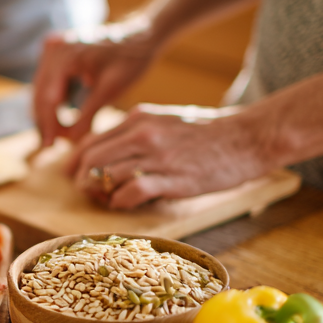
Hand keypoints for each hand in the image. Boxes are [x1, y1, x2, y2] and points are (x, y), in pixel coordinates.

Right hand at [32, 16, 159, 148]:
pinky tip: (60, 120)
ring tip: (56, 137)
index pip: (48, 97)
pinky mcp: (58, 54)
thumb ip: (87, 116)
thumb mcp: (110, 90)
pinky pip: (49, 82)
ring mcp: (54, 48)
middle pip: (40, 93)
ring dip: (47, 113)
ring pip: (41, 89)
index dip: (48, 125)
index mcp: (65, 54)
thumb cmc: (132, 60)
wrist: (143, 35)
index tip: (49, 146)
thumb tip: (70, 143)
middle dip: (45, 121)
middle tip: (50, 146)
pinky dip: (54, 101)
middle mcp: (54, 47)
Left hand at [68, 104, 274, 208]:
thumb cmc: (207, 133)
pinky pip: (131, 191)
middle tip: (89, 192)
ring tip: (108, 199)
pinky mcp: (171, 177)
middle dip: (83, 179)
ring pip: (106, 174)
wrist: (245, 138)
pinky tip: (126, 203)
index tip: (76, 175)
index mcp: (138, 118)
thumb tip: (110, 154)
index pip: (91, 140)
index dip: (77, 162)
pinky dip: (121, 201)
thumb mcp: (165, 121)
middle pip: (91, 158)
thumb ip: (137, 134)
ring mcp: (156, 156)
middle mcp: (142, 133)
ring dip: (101, 193)